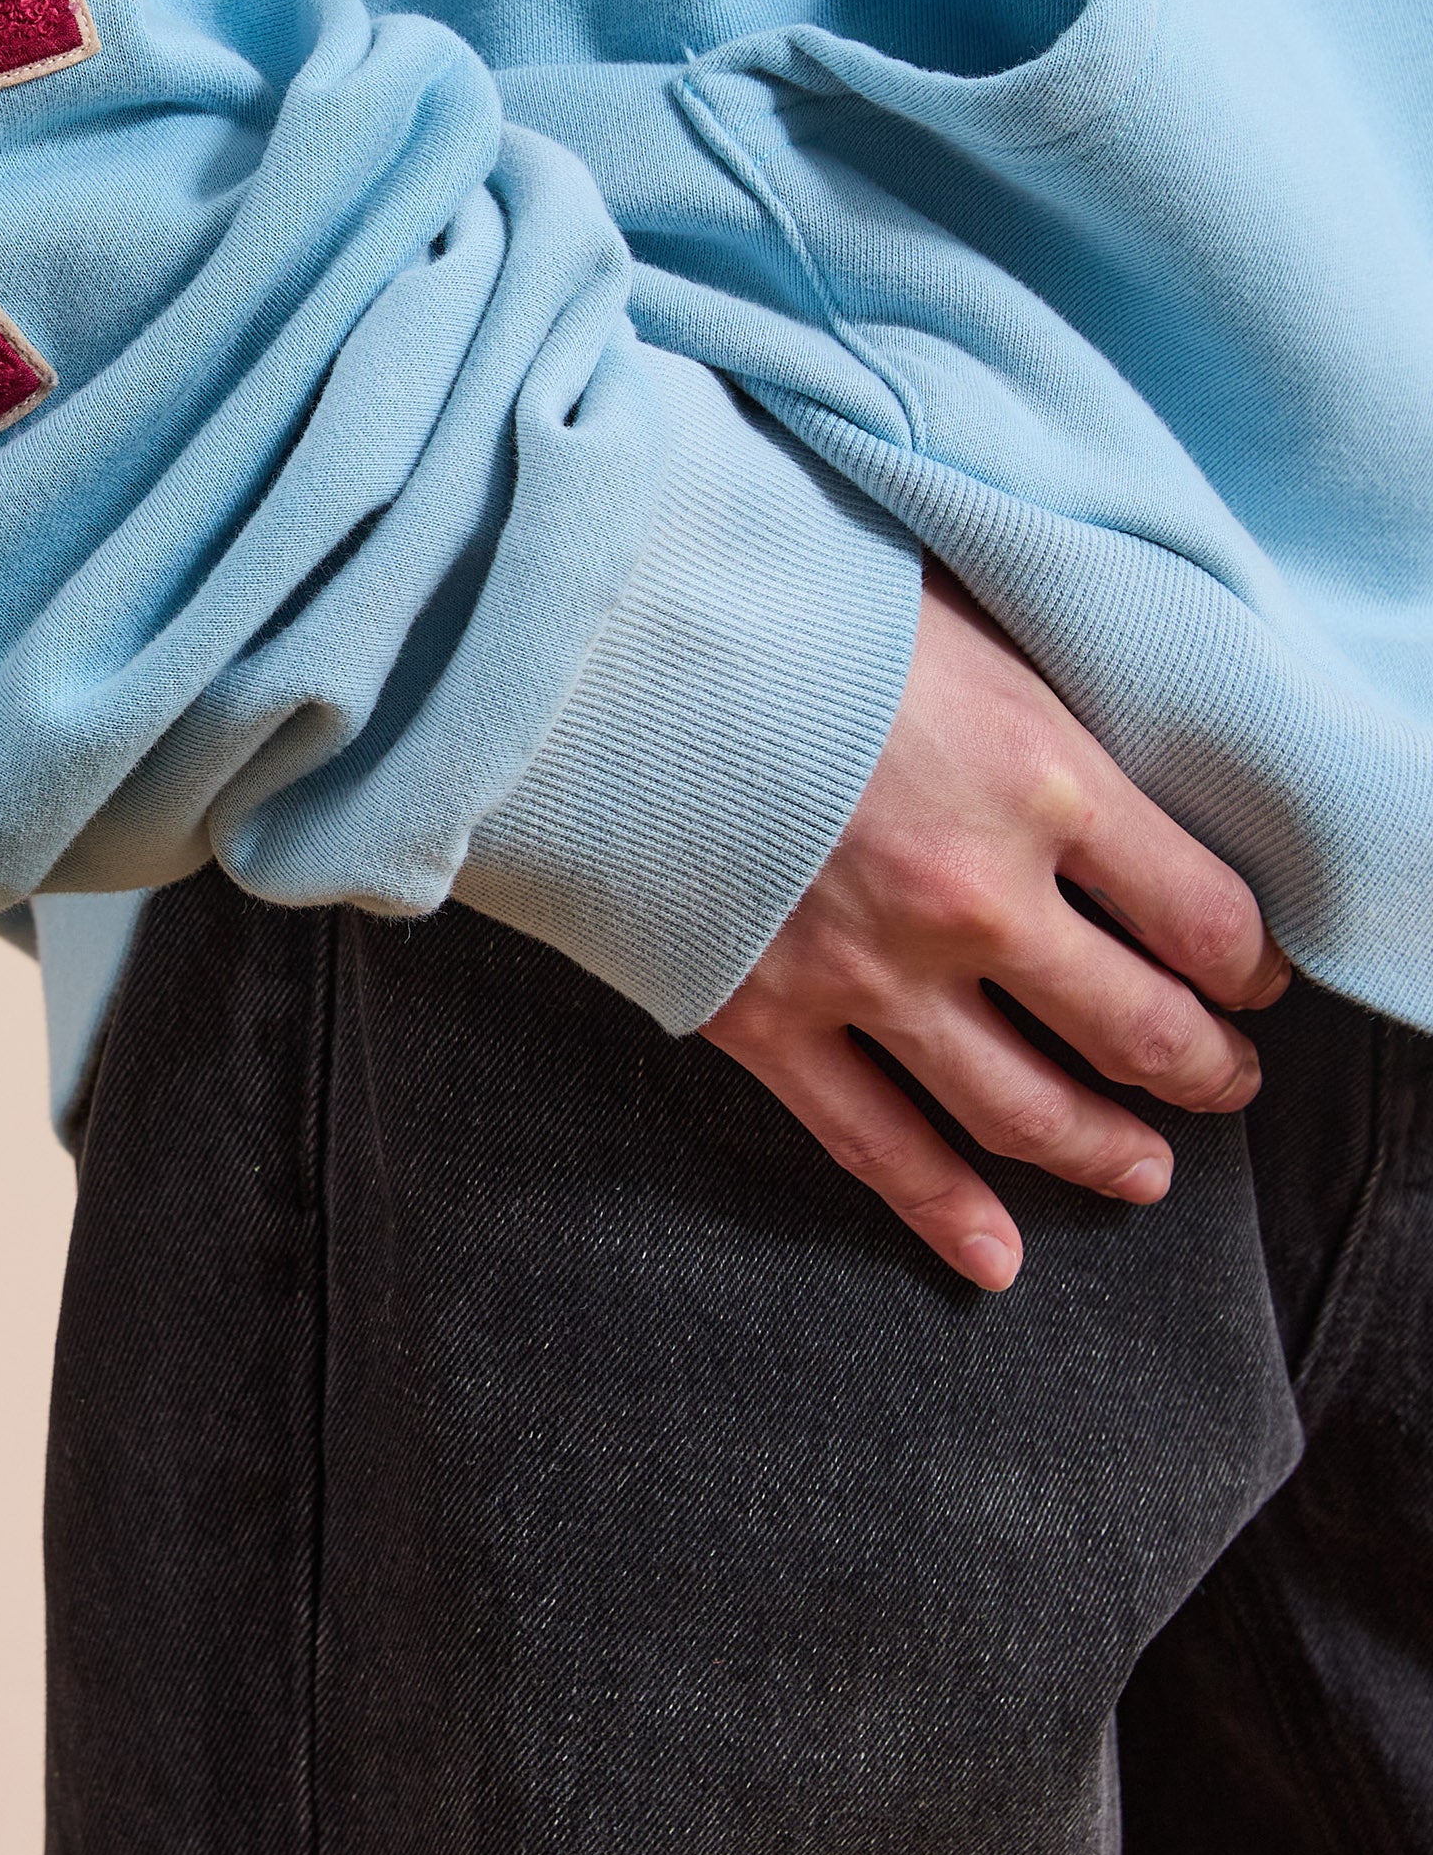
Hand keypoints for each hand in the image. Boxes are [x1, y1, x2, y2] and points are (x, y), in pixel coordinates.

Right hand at [705, 570, 1288, 1290]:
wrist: (599, 638)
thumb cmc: (779, 597)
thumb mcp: (956, 609)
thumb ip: (1040, 695)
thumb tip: (1104, 743)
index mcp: (1042, 777)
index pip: (1205, 916)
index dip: (1250, 966)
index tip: (1255, 980)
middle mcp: (976, 895)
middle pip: (1138, 1028)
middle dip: (1204, 1070)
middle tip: (1226, 1083)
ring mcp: (872, 973)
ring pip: (1026, 1109)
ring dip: (1106, 1151)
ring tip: (1143, 1168)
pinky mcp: (769, 1018)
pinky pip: (877, 1145)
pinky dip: (947, 1212)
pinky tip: (996, 1257)